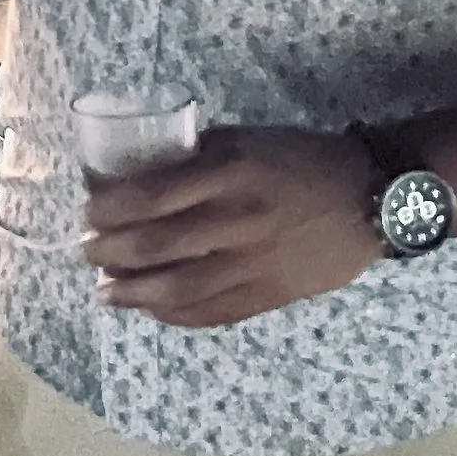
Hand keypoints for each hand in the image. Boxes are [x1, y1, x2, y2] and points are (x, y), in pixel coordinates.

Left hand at [83, 127, 382, 328]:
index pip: (152, 196)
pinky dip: (174, 315)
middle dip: (110, 253)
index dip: (110, 210)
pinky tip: (151, 309)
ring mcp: (256, 263)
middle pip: (157, 246)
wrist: (371, 199)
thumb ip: (196, 157)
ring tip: (107, 290)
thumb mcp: (246, 140)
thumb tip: (135, 174)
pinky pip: (213, 313)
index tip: (87, 213)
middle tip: (85, 252)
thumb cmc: (302, 160)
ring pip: (179, 289)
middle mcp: (240, 220)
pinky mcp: (271, 294)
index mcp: (231, 173)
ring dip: (134, 293)